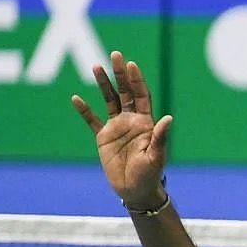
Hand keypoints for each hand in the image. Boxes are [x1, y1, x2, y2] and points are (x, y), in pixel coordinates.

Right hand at [71, 50, 170, 211]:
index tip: (131, 65)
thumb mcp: (156, 156)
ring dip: (103, 84)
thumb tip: (169, 118)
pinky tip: (76, 98)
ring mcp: (116, 128)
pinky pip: (92, 121)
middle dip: (121, 74)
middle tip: (116, 54)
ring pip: (109, 100)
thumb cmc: (150, 175)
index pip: (142, 96)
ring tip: (96, 66)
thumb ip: (160, 137)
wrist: (135, 191)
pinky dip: (84, 110)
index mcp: (146, 123)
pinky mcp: (103, 138)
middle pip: (125, 92)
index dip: (137, 80)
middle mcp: (131, 121)